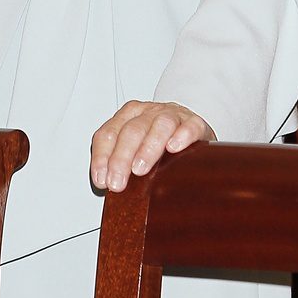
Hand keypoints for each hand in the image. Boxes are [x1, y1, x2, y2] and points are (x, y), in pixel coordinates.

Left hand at [90, 100, 214, 192]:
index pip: (108, 133)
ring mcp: (173, 115)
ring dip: (148, 148)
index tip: (102, 181)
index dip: (102, 157)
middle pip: (131, 130)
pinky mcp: (195, 123)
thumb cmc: (159, 143)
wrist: (189, 128)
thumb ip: (121, 163)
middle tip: (117, 183)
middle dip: (121, 158)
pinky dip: (182, 135)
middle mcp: (148, 113)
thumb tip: (106, 184)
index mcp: (128, 117)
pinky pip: (190, 125)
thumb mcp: (135, 150)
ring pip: (159, 125)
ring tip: (140, 169)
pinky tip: (174, 147)